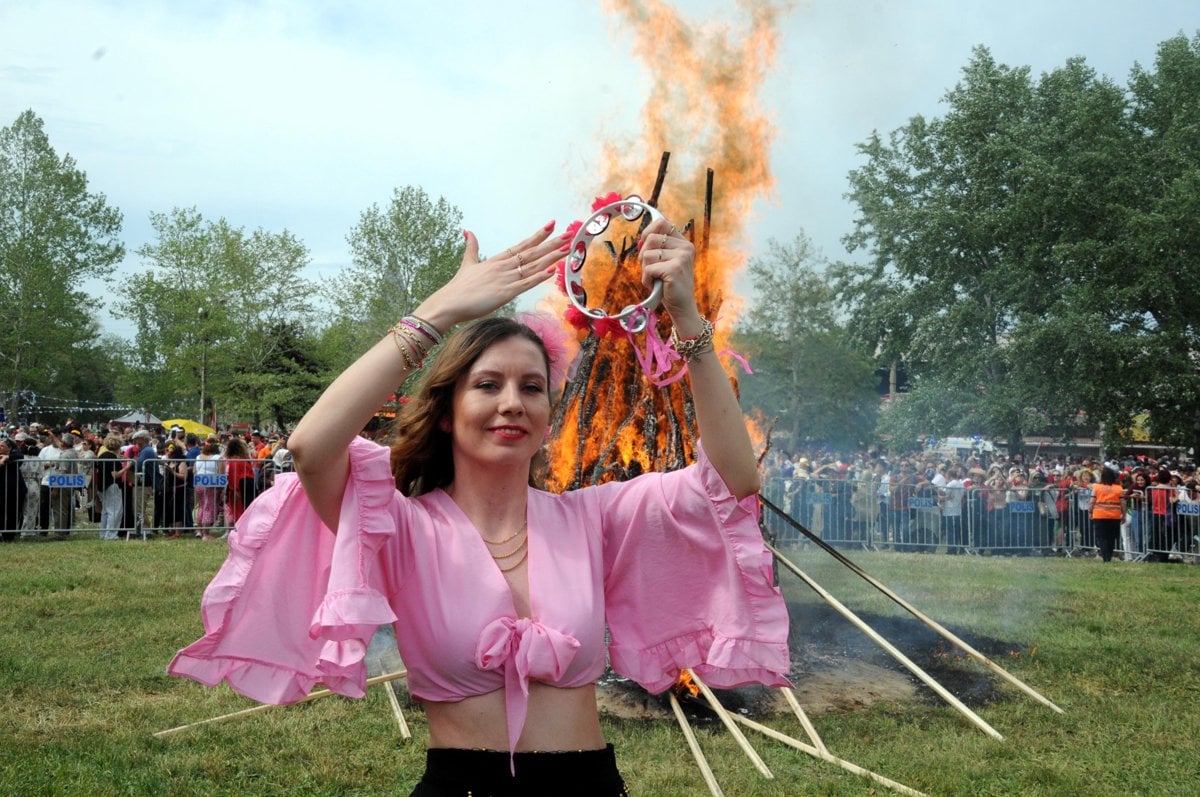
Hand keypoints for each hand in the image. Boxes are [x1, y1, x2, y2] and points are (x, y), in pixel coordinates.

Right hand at [416, 222, 561, 329]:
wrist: (449, 303)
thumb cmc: (458, 287)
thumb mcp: (467, 263)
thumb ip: (471, 247)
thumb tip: (467, 230)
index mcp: (497, 260)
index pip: (522, 245)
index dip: (538, 236)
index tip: (551, 225)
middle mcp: (504, 267)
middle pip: (532, 253)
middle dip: (552, 243)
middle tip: (569, 234)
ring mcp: (505, 279)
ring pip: (533, 266)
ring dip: (551, 257)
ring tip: (567, 249)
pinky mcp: (505, 293)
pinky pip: (525, 284)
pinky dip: (539, 277)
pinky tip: (552, 270)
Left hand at [637, 217, 700, 331]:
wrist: (682, 307)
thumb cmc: (670, 285)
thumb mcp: (665, 263)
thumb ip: (657, 249)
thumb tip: (640, 240)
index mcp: (684, 243)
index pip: (663, 223)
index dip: (648, 231)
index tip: (644, 244)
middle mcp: (685, 248)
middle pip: (651, 238)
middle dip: (643, 255)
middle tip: (650, 269)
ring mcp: (681, 258)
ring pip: (647, 254)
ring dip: (645, 270)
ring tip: (656, 279)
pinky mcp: (674, 269)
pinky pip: (648, 269)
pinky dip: (647, 280)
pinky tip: (656, 286)